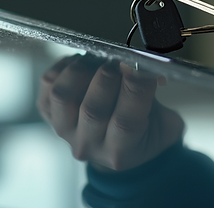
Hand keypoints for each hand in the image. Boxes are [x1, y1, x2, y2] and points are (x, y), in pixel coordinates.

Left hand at [37, 55, 183, 170]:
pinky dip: (64, 66)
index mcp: (120, 153)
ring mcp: (64, 130)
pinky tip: (83, 64)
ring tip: (100, 61)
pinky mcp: (48, 113)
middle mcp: (88, 145)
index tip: (143, 65)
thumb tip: (146, 64)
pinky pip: (48, 83)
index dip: (135, 88)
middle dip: (109, 76)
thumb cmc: (146, 129)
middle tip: (122, 60)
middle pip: (92, 110)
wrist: (120, 144)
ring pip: (64, 95)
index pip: (126, 122)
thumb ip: (156, 98)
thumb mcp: (165, 122)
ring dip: (83, 70)